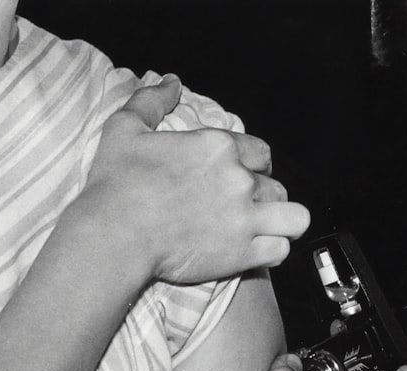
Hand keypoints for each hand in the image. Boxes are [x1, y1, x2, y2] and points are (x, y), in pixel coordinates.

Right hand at [72, 75, 309, 284]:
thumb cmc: (116, 185)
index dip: (254, 165)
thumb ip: (152, 101)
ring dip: (281, 221)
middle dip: (263, 195)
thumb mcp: (125, 129)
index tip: (240, 176)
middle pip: (275, 184)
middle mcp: (238, 179)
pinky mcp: (244, 252)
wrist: (114, 235)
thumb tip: (171, 83)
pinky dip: (274, 251)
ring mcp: (245, 217)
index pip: (260, 151)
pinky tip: (258, 251)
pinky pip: (282, 250)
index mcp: (216, 147)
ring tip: (264, 228)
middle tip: (245, 206)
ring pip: (292, 216)